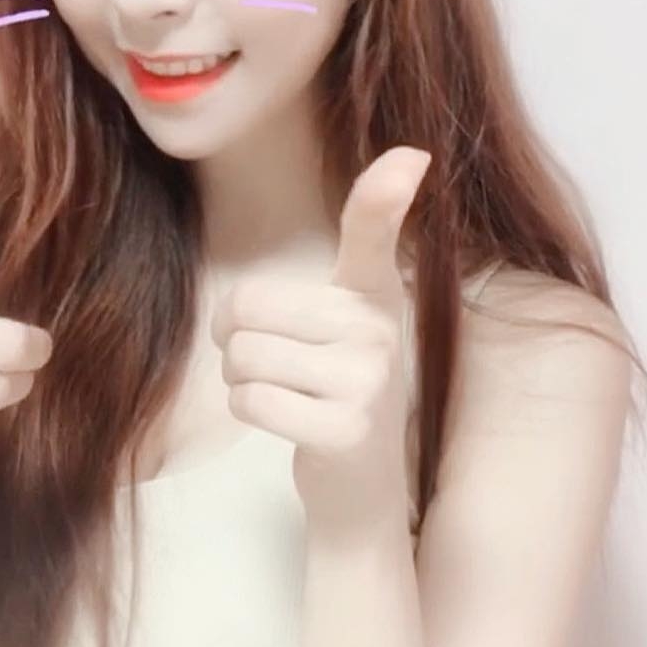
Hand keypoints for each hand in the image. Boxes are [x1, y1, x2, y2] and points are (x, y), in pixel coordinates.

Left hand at [209, 146, 430, 538]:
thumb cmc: (330, 390)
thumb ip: (329, 271)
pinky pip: (251, 400)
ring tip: (283, 393)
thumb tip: (387, 179)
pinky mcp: (345, 430)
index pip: (375, 233)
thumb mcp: (338, 325)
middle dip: (234, 338)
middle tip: (270, 360)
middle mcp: (379, 330)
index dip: (386, 193)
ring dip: (241, 379)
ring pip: (242, 356)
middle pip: (248, 306)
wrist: (358, 489)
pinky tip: (286, 421)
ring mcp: (368, 381)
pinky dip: (249, 411)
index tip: (412, 157)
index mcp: (373, 295)